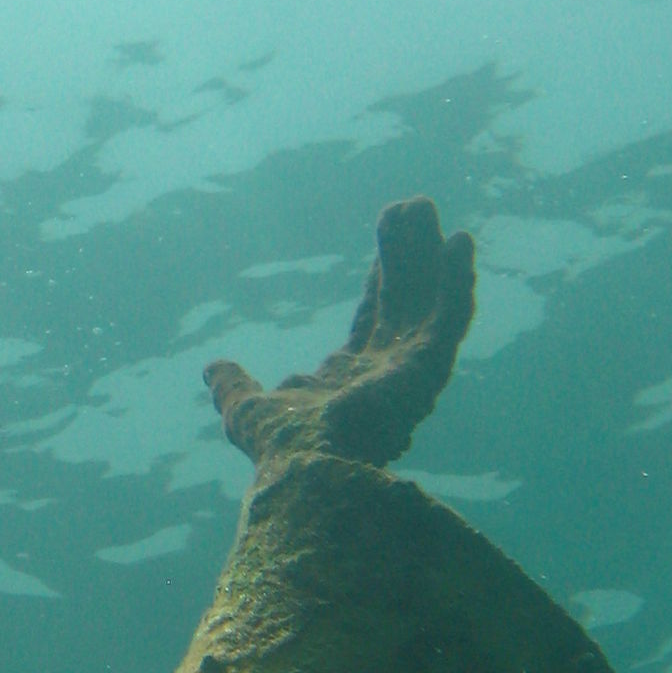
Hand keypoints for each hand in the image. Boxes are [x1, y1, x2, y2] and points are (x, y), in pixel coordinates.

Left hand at [205, 197, 474, 470]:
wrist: (299, 466)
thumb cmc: (279, 449)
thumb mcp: (246, 406)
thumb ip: (234, 385)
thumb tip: (212, 368)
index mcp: (353, 377)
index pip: (375, 315)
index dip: (384, 277)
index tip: (390, 239)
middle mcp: (388, 371)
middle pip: (405, 300)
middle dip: (409, 255)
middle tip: (414, 207)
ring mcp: (412, 370)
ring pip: (429, 301)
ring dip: (432, 257)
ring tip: (429, 211)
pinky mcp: (427, 368)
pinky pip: (450, 317)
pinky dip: (457, 282)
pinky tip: (459, 244)